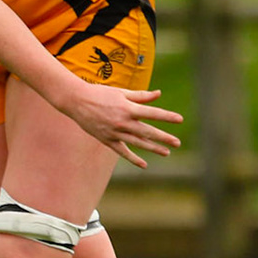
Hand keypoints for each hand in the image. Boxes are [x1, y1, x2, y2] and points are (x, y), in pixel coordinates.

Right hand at [57, 83, 183, 167]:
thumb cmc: (100, 93)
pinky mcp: (107, 140)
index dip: (167, 117)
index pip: (152, 113)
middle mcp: (123, 122)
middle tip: (177, 142)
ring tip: (166, 152)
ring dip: (153, 148)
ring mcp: (115, 132)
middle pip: (148, 132)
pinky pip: (122, 151)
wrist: (76, 101)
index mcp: (128, 108)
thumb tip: (158, 94)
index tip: (180, 120)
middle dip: (164, 137)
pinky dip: (133, 158)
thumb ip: (140, 96)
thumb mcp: (121, 92)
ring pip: (138, 143)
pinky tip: (143, 164)